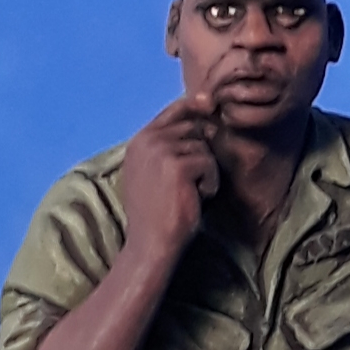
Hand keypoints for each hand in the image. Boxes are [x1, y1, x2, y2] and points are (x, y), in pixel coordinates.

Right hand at [120, 91, 219, 265]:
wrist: (152, 242)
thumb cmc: (159, 212)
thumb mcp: (156, 172)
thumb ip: (170, 146)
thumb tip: (204, 118)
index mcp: (139, 140)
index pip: (173, 110)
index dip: (195, 108)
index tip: (211, 106)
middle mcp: (146, 140)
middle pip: (192, 126)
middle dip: (200, 152)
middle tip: (191, 183)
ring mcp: (159, 151)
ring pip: (202, 146)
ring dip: (206, 171)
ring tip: (192, 193)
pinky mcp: (176, 166)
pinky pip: (208, 163)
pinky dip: (209, 182)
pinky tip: (197, 198)